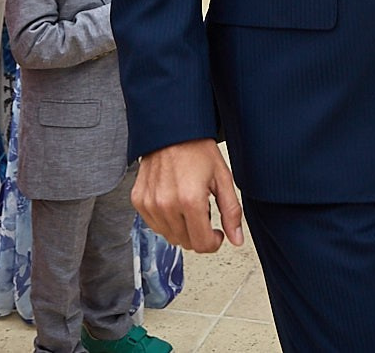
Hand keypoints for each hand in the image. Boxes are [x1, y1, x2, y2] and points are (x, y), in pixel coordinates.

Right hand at [133, 138, 244, 253]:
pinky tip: (174, 203)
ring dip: (182, 228)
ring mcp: (150, 203)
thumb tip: (236, 238)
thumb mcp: (223, 178)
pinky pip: (154, 225)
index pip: (203, 244)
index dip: (214, 242)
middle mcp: (167, 205)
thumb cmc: (197, 149)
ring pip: (170, 236)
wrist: (172, 130)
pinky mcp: (139, 200)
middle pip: (186, 243)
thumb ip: (231, 212)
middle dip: (199, 234)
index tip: (217, 233)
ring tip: (189, 205)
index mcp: (190, 200)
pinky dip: (166, 220)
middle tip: (204, 212)